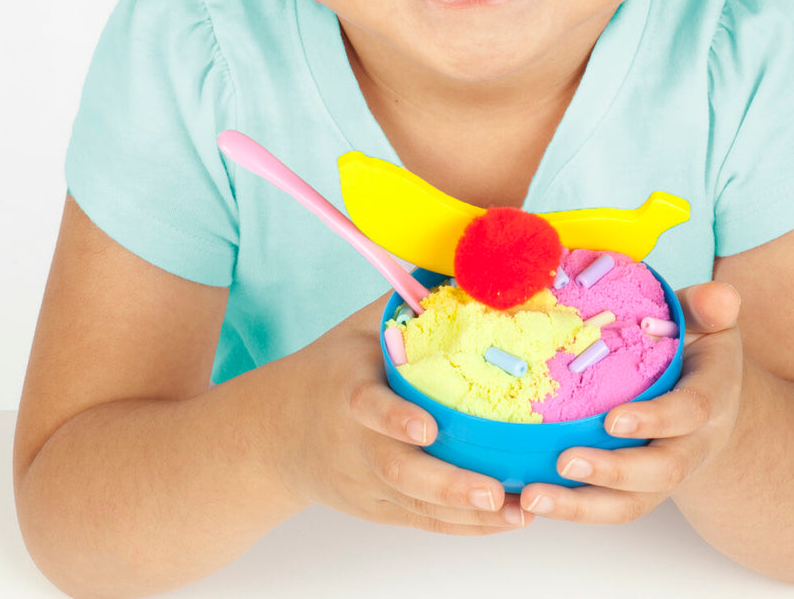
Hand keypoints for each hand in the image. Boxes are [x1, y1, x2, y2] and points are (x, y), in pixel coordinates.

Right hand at [275, 295, 533, 534]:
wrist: (276, 434)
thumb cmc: (331, 371)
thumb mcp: (356, 331)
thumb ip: (401, 306)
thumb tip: (458, 267)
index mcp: (348, 393)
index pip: (369, 407)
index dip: (395, 419)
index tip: (428, 428)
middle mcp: (356, 445)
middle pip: (399, 473)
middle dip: (448, 485)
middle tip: (493, 492)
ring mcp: (367, 484)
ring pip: (418, 506)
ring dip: (469, 513)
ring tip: (517, 512)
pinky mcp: (379, 509)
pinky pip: (423, 521)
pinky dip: (464, 526)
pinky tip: (505, 521)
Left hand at [517, 281, 742, 522]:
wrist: (711, 399)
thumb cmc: (698, 349)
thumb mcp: (707, 321)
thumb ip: (709, 307)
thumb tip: (721, 296)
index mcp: (711, 399)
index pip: (688, 414)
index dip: (654, 420)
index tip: (613, 420)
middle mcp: (693, 445)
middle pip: (661, 472)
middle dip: (613, 472)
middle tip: (564, 462)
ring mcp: (663, 473)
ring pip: (630, 504)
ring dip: (581, 506)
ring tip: (534, 496)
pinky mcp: (636, 488)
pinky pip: (607, 506)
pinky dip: (569, 508)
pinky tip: (529, 499)